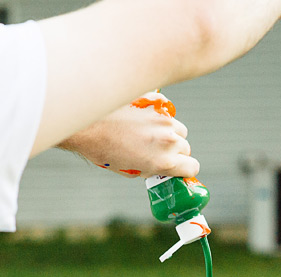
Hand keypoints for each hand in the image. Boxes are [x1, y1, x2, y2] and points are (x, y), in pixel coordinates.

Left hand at [58, 91, 198, 178]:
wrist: (88, 124)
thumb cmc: (104, 150)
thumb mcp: (131, 171)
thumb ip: (153, 169)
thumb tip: (162, 167)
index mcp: (164, 161)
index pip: (192, 167)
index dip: (185, 169)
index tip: (179, 168)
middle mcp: (169, 139)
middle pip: (186, 147)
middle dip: (175, 151)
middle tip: (157, 151)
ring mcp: (164, 119)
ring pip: (178, 129)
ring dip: (169, 133)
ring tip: (148, 134)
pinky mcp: (157, 102)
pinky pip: (166, 112)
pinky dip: (158, 116)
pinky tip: (141, 118)